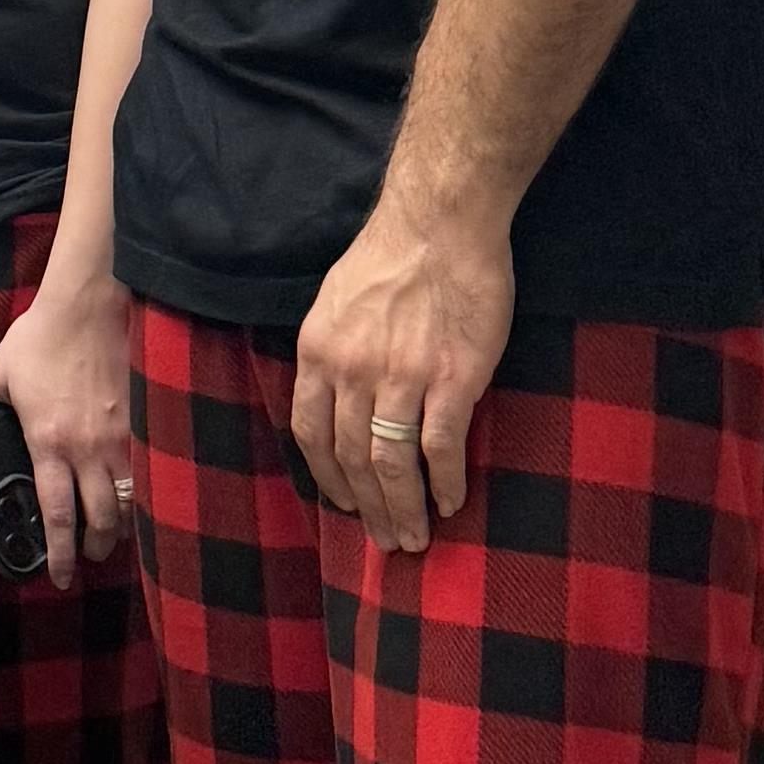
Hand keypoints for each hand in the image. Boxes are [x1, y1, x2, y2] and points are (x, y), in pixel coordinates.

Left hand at [0, 272, 136, 585]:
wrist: (87, 307)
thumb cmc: (42, 337)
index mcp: (49, 443)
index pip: (56, 515)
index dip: (60, 553)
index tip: (60, 577)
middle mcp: (87, 449)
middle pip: (100, 521)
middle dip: (95, 548)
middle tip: (87, 557)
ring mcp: (120, 438)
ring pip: (128, 502)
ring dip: (120, 525)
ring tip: (110, 533)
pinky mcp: (142, 423)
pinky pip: (147, 473)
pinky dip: (142, 494)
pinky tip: (136, 498)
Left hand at [293, 180, 515, 546]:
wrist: (440, 224)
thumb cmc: (391, 259)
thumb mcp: (336, 303)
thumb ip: (333, 354)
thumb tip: (335, 400)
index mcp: (319, 353)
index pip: (311, 433)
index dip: (328, 478)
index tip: (346, 505)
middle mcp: (352, 371)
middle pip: (352, 459)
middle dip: (371, 508)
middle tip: (389, 540)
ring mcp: (401, 377)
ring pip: (392, 463)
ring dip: (405, 508)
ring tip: (417, 536)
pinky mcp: (452, 380)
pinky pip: (441, 447)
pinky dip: (444, 483)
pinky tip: (451, 502)